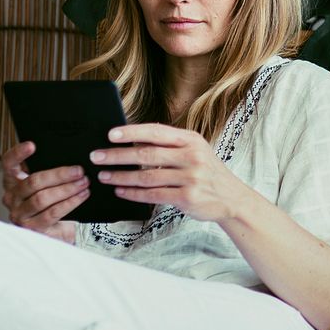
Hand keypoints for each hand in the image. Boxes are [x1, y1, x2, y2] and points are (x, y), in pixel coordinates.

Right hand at [1, 143, 88, 242]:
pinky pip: (52, 213)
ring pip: (42, 198)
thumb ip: (46, 171)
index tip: (32, 145)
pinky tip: (81, 196)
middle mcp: (11, 197)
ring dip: (66, 189)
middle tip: (78, 170)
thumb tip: (67, 154)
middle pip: (33, 182)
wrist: (51, 230)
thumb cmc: (47, 202)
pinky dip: (69, 203)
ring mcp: (19, 214)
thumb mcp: (43, 184)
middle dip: (59, 175)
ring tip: (83, 183)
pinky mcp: (31, 228)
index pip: (8, 163)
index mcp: (11, 181)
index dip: (18, 153)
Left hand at [89, 123, 241, 221]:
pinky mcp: (187, 197)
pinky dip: (133, 193)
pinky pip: (153, 195)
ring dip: (121, 177)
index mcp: (190, 139)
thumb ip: (169, 146)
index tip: (111, 134)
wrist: (232, 198)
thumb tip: (133, 142)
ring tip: (104, 176)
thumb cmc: (207, 172)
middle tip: (97, 157)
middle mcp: (191, 156)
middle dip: (117, 156)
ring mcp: (190, 177)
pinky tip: (121, 191)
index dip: (131, 132)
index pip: (156, 132)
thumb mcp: (194, 151)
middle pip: (146, 155)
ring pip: (146, 177)